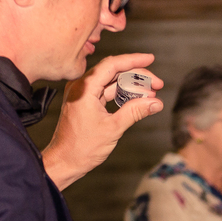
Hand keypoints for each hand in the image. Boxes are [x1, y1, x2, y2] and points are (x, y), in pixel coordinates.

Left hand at [43, 54, 164, 190]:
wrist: (65, 161)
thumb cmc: (82, 147)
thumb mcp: (113, 128)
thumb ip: (135, 112)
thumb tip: (155, 103)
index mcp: (85, 88)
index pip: (112, 65)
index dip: (133, 60)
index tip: (150, 59)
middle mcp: (81, 87)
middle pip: (113, 71)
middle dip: (137, 76)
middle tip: (156, 84)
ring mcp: (83, 94)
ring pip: (111, 82)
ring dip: (131, 86)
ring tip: (150, 94)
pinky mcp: (85, 103)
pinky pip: (106, 92)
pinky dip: (122, 95)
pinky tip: (137, 100)